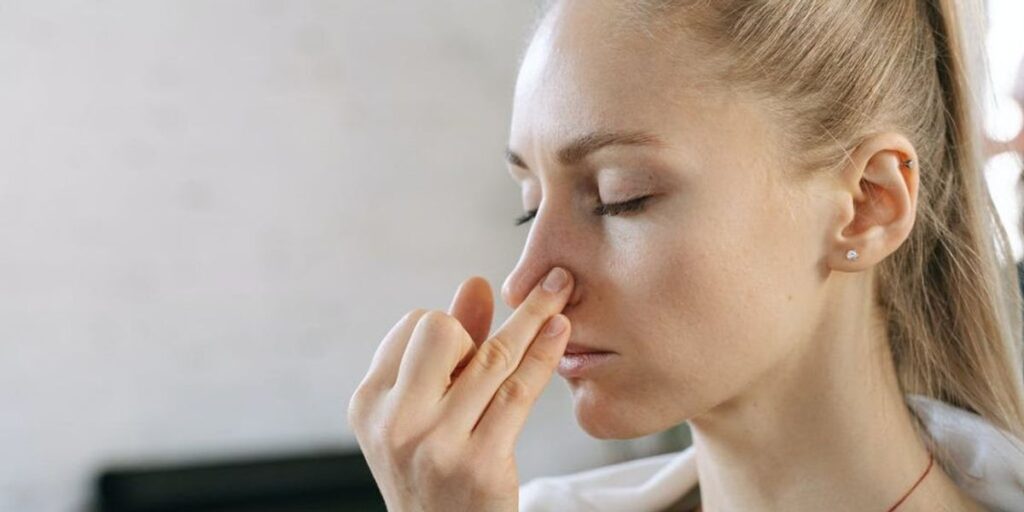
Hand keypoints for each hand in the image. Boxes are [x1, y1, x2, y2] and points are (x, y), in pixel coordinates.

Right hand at [347, 267, 574, 511]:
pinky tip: (560, 329)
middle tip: (494, 345)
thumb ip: (446, 349)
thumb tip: (476, 283)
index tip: (467, 342)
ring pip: (493, 357)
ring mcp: (438, 443)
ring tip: (559, 288)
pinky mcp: (481, 463)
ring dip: (533, 315)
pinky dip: (544, 353)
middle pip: (441, 331)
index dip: (447, 328)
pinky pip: (519, 390)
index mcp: (369, 403)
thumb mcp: (423, 411)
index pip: (412, 327)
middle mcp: (397, 422)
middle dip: (473, 327)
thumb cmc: (435, 471)